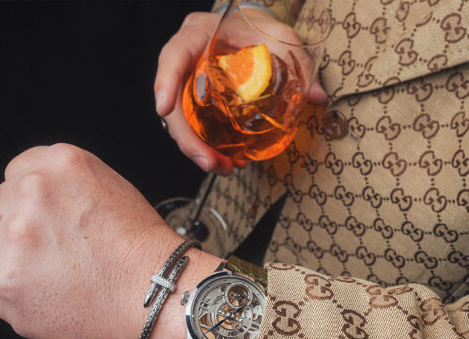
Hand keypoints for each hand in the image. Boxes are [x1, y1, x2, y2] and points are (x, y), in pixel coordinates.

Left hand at [0, 144, 220, 338]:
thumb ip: (60, 186)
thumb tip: (28, 201)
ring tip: (56, 281)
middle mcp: (30, 195)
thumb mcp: (105, 186)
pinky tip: (47, 300)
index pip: (13, 177)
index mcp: (55, 165)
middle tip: (52, 257)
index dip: (26, 205)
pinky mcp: (4, 284)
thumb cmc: (139, 251)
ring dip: (14, 269)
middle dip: (18, 236)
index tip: (39, 223)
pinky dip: (12, 303)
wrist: (156, 296)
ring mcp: (13, 241)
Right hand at [154, 11, 327, 175]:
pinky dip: (207, 147)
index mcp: (195, 36)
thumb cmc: (257, 28)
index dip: (165, 83)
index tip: (165, 109)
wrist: (249, 30)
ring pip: (180, 124)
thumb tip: (315, 98)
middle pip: (173, 104)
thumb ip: (297, 63)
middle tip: (210, 162)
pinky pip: (193, 128)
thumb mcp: (280, 37)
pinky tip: (227, 160)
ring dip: (198, 151)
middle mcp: (184, 63)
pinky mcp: (192, 103)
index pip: (173, 57)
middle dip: (188, 140)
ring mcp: (184, 85)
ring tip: (223, 168)